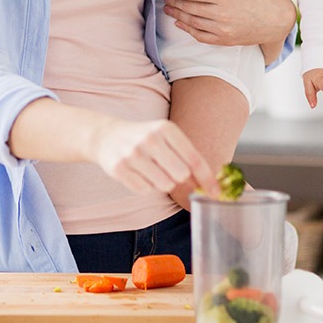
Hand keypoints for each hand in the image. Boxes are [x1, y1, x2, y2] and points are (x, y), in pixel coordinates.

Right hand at [90, 117, 216, 197]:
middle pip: (181, 175)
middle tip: (169, 170)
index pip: (194, 159)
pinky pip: (145, 190)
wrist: (107, 136)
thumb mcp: (166, 136)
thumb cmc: (145, 138)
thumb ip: (187, 156)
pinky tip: (139, 173)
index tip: (216, 193)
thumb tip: (209, 184)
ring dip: (163, 182)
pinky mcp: (119, 169)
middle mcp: (150, 139)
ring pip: (164, 185)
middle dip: (179, 178)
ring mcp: (133, 154)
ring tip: (152, 170)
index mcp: (166, 129)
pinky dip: (146, 186)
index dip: (207, 179)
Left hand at [160, 0, 295, 47]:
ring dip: (178, 16)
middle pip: (189, 8)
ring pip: (192, 23)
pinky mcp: (225, 41)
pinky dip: (188, 30)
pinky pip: (201, 36)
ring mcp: (223, 30)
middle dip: (174, 3)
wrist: (276, 20)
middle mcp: (222, 15)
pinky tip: (181, 24)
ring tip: (169, 10)